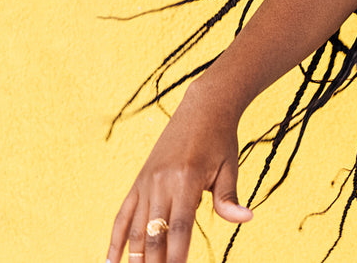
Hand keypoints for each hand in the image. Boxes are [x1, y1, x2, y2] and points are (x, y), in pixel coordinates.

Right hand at [106, 86, 253, 262]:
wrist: (202, 109)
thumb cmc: (220, 140)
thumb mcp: (229, 167)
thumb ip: (229, 198)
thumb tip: (246, 218)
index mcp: (186, 180)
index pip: (181, 228)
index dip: (178, 256)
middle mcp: (161, 183)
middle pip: (155, 234)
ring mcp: (146, 182)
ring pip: (136, 228)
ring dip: (134, 258)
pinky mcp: (138, 181)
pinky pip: (123, 215)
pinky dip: (115, 239)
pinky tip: (110, 261)